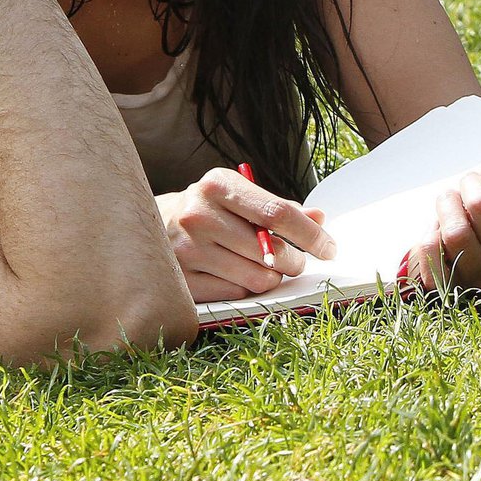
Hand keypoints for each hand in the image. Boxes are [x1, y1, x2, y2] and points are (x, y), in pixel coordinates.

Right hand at [157, 168, 337, 302]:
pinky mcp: (182, 280)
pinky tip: (234, 274)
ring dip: (271, 278)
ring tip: (259, 265)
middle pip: (272, 252)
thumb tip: (319, 219)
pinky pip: (236, 295)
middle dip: (293, 261)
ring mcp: (187, 250)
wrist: (151, 225)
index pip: (277, 212)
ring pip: (258, 279)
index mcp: (217, 185)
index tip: (329, 248)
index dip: (311, 235)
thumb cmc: (208, 209)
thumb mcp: (239, 196)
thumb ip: (279, 207)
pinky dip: (245, 289)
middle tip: (290, 259)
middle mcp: (199, 215)